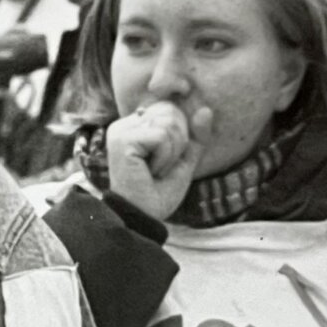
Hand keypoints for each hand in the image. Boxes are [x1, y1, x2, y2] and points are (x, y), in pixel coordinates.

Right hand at [104, 100, 213, 220]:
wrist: (144, 217)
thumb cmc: (160, 192)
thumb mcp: (185, 159)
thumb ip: (196, 135)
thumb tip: (205, 110)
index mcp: (136, 126)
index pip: (170, 109)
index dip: (180, 135)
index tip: (166, 160)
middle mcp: (125, 124)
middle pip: (171, 111)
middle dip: (178, 142)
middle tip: (162, 167)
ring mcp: (121, 131)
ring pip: (168, 123)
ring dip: (171, 153)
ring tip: (156, 170)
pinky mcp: (122, 140)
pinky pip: (161, 137)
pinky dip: (164, 158)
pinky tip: (150, 171)